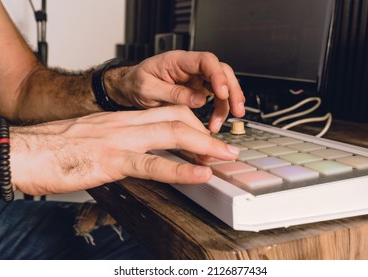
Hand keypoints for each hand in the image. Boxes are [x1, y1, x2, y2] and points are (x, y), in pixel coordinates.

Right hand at [10, 106, 239, 195]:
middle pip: (176, 119)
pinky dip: (179, 169)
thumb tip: (139, 154)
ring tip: (223, 158)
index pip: (166, 114)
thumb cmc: (56, 147)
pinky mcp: (110, 161)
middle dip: (206, 134)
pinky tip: (198, 175)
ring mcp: (119, 140)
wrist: (24, 151)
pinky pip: (152, 164)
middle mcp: (124, 124)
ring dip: (203, 146)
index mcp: (121, 119)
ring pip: (172, 134)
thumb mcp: (95, 138)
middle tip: (225, 149)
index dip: (192, 125)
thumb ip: (120, 142)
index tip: (206, 139)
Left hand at [106, 51, 245, 132]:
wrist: (130, 88)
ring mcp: (196, 79)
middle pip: (221, 72)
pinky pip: (215, 98)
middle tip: (237, 110)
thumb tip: (199, 100)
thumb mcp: (148, 89)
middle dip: (232, 91)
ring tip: (219, 124)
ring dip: (226, 105)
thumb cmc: (136, 83)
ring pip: (221, 86)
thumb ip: (173, 93)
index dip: (217, 75)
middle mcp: (190, 68)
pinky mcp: (197, 90)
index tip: (222, 92)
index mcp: (177, 60)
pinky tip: (214, 124)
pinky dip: (218, 111)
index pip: (206, 60)